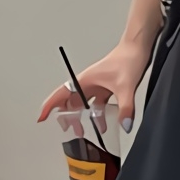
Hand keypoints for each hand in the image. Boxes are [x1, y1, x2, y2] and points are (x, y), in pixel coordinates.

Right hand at [37, 39, 152, 133]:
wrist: (138, 48)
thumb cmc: (127, 59)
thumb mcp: (126, 87)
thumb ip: (126, 108)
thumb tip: (124, 125)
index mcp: (85, 80)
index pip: (61, 94)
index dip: (49, 106)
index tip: (41, 117)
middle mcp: (88, 83)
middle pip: (71, 102)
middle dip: (67, 116)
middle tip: (67, 129)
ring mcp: (97, 84)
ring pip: (84, 103)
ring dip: (82, 116)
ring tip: (83, 131)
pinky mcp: (107, 86)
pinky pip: (98, 102)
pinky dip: (98, 113)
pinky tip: (103, 123)